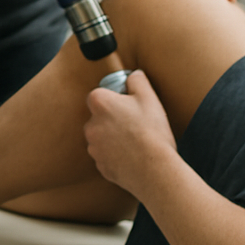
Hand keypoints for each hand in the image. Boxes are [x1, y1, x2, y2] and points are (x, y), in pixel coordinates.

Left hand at [84, 70, 176, 197]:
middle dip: (113, 120)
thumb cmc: (152, 132)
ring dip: (113, 139)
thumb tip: (134, 74)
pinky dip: (116, 157)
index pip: (99, 96)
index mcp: (99, 103)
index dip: (114, 100)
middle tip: (135, 126)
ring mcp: (93, 147)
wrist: (155, 170)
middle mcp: (90, 124)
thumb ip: (138, 80)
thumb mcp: (149, 98)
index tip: (128, 107)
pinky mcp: (100, 165)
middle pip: (99, 117)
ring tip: (136, 143)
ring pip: (101, 138)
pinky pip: (106, 157)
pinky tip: (133, 158)